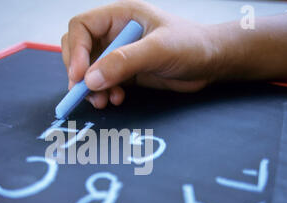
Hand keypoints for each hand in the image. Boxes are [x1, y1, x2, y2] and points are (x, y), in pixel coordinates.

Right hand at [61, 0, 218, 108]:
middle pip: (79, 49)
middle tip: (85, 92)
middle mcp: (115, 33)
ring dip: (90, 88)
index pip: (81, 27)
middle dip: (79, 73)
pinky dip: (103, 93)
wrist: (211, 63)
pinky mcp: (124, 72)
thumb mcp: (158, 50)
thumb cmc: (191, 45)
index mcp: (120, 16)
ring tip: (103, 101)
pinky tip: (116, 99)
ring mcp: (118, 54)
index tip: (79, 76)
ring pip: (88, 70)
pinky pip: (103, 83)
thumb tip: (90, 79)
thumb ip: (124, 61)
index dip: (75, 51)